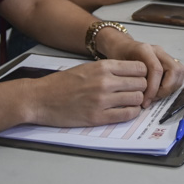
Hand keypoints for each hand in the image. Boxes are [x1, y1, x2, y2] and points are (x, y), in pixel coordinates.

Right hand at [23, 59, 147, 126]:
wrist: (40, 98)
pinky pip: (127, 115)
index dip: (142, 74)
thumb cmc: (61, 84)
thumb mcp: (87, 68)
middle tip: (135, 92)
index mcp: (103, 67)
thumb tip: (131, 74)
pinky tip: (124, 111)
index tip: (138, 79)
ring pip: (137, 99)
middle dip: (141, 88)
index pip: (139, 68)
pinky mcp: (98, 117)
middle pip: (141, 83)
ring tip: (128, 102)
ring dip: (136, 102)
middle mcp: (105, 82)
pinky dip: (130, 113)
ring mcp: (102, 100)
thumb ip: (109, 69)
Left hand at [103, 38, 183, 105]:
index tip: (145, 101)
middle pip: (174, 70)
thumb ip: (130, 80)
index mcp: (145, 50)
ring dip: (171, 87)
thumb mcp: (118, 68)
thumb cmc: (118, 57)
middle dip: (166, 89)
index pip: (156, 69)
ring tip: (157, 96)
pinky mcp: (169, 61)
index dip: (153, 88)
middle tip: (153, 99)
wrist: (121, 47)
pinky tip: (160, 91)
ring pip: (180, 71)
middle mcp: (158, 51)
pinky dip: (173, 85)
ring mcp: (165, 55)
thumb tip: (139, 99)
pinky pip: (179, 73)